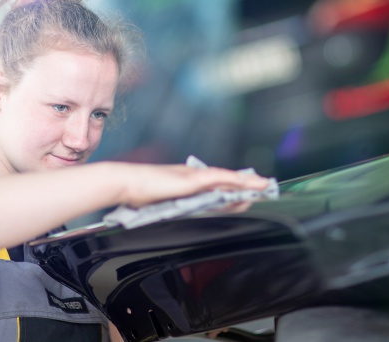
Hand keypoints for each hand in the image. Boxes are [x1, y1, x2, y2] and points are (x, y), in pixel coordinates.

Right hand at [110, 162, 270, 207]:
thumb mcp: (162, 202)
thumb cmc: (137, 194)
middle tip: (264, 186)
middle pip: (225, 181)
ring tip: (262, 185)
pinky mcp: (189, 181)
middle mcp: (192, 177)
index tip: (249, 191)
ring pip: (225, 179)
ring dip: (245, 182)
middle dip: (245, 184)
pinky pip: (217, 180)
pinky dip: (233, 181)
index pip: (216, 186)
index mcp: (186, 183)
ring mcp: (191, 177)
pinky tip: (244, 183)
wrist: (124, 183)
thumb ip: (176, 205)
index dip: (233, 188)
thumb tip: (184, 211)